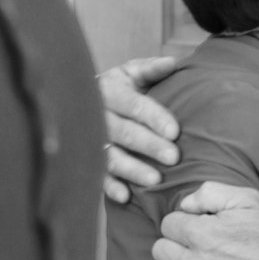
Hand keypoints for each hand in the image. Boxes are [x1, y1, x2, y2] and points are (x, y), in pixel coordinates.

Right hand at [99, 56, 181, 203]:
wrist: (83, 102)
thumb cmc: (119, 88)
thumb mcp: (132, 73)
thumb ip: (151, 70)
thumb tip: (173, 63)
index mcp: (108, 90)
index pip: (133, 104)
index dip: (154, 117)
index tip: (175, 131)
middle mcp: (96, 116)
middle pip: (123, 132)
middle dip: (148, 145)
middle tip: (173, 157)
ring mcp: (90, 140)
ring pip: (110, 156)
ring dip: (132, 169)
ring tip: (155, 180)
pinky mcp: (87, 160)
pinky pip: (97, 175)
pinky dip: (109, 187)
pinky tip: (125, 196)